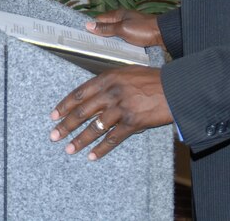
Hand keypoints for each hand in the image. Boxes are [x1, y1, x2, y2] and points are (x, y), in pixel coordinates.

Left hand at [50, 65, 172, 159]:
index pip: (79, 93)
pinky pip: (113, 139)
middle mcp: (111, 93)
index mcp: (107, 78)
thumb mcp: (127, 72)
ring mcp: (121, 109)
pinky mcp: (133, 123)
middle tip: (54, 135)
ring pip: (95, 127)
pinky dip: (101, 149)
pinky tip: (92, 156)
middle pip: (82, 112)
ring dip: (80, 140)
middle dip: (66, 125)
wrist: (175, 88)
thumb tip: (93, 94)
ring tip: (69, 149)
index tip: (54, 115)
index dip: (64, 106)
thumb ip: (109, 82)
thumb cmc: (152, 79)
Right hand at [86, 8, 164, 49]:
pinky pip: (122, 39)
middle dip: (99, 35)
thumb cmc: (144, 29)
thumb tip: (88, 25)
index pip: (99, 19)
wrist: (164, 34)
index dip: (91, 27)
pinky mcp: (135, 35)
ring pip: (114, 34)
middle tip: (90, 46)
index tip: (83, 36)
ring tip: (100, 50)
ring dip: (109, 41)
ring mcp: (129, 27)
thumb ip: (106, 28)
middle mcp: (122, 19)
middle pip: (106, 27)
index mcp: (118, 14)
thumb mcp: (123, 29)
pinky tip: (115, 51)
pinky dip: (117, 44)